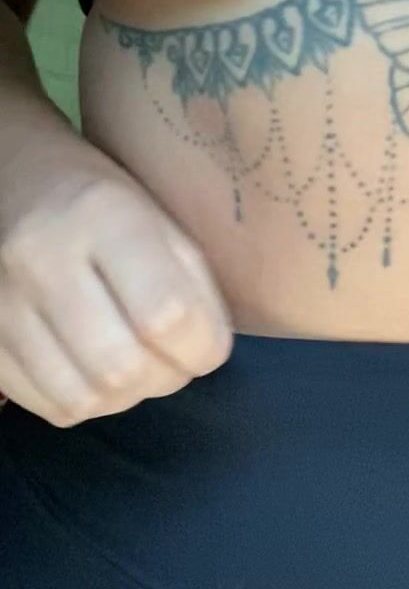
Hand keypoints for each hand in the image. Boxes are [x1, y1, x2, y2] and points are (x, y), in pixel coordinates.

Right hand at [0, 128, 233, 427]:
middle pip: (122, 368)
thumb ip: (192, 283)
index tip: (209, 346)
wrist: (10, 182)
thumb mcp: (159, 218)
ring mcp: (3, 304)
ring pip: (84, 399)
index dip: (202, 347)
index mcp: (102, 215)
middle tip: (175, 357)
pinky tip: (98, 370)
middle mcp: (42, 259)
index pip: (166, 313)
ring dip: (128, 396)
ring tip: (138, 364)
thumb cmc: (100, 203)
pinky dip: (89, 402)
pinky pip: (50, 406)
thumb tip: (208, 352)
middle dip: (167, 377)